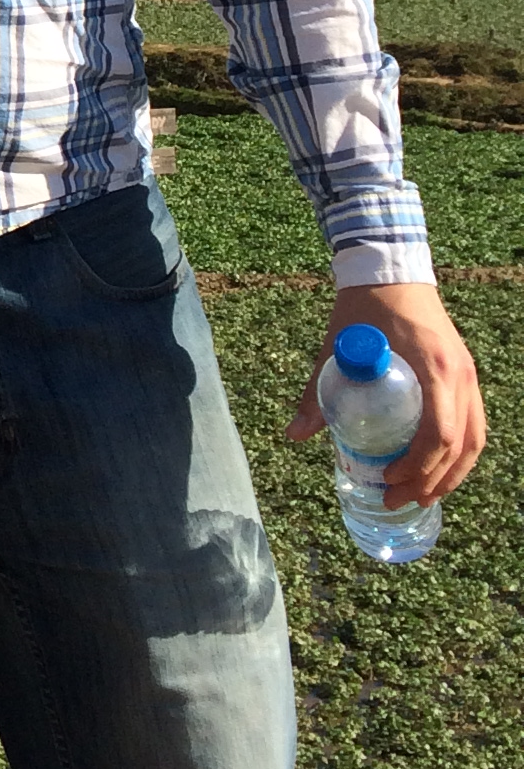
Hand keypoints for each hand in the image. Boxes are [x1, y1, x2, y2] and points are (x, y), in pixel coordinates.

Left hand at [289, 281, 485, 509]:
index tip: (387, 477)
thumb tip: (293, 435)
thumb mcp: (336, 347)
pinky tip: (436, 468)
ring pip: (475, 439)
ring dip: (451, 473)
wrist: (391, 269)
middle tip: (398, 499)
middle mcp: (460, 375)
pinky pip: (474, 424)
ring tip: (421, 495)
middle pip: (461, 444)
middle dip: (432, 480)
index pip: (439, 432)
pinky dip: (459, 453)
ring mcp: (468, 375)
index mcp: (434, 367)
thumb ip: (317, 391)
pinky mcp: (466, 374)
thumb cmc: (364, 308)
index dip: (417, 464)